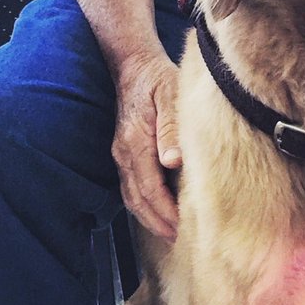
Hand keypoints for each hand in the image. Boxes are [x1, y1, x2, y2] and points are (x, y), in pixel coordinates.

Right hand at [111, 51, 181, 238]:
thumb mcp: (170, 95)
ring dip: (149, 218)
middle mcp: (123, 152)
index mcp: (135, 141)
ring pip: (131, 196)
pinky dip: (144, 205)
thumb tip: (173, 162)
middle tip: (179, 240)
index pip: (149, 187)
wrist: (133, 65)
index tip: (182, 226)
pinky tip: (158, 213)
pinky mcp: (125, 153)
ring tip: (170, 233)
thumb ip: (172, 129)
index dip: (165, 211)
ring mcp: (121, 153)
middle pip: (137, 199)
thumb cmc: (157, 78)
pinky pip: (131, 187)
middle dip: (157, 222)